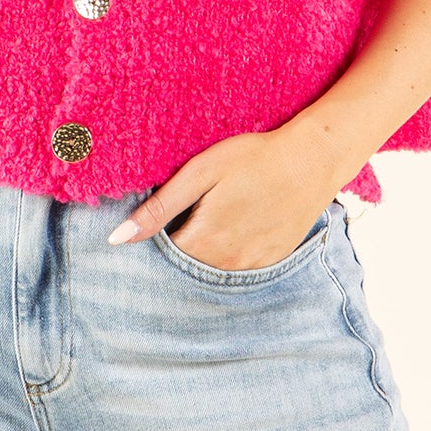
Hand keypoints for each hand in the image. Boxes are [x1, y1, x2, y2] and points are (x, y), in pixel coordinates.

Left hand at [108, 124, 341, 272]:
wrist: (313, 160)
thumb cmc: (255, 158)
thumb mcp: (200, 174)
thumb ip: (158, 209)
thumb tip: (117, 240)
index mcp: (203, 241)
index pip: (161, 259)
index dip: (153, 242)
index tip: (154, 224)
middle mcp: (226, 263)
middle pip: (185, 269)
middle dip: (176, 251)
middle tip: (184, 217)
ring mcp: (251, 266)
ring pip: (211, 272)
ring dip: (202, 256)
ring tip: (210, 221)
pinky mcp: (271, 261)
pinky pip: (238, 270)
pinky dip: (228, 257)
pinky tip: (234, 229)